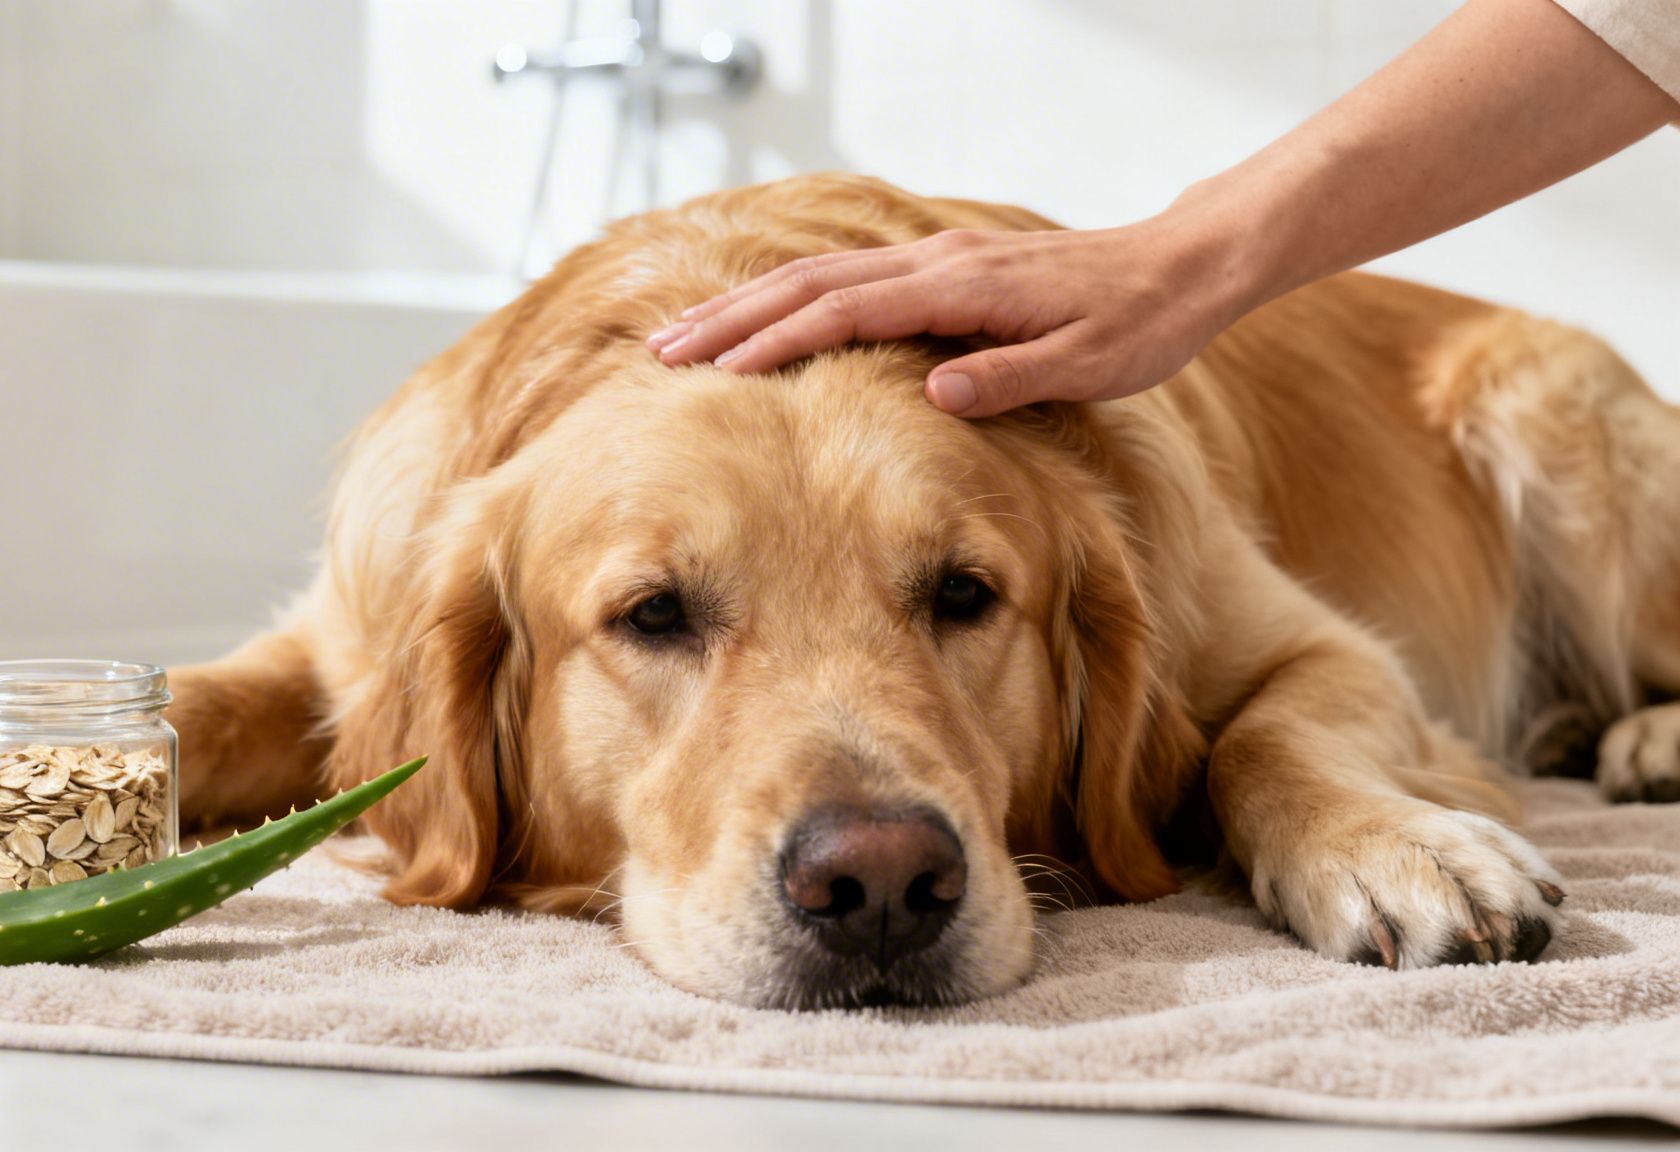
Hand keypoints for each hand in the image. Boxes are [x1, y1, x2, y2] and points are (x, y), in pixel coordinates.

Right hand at [646, 219, 1247, 417]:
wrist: (1181, 265)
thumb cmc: (1141, 322)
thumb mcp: (1090, 364)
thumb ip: (1010, 377)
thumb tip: (933, 394)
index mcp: (963, 285)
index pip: (846, 311)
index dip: (777, 342)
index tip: (717, 375)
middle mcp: (938, 260)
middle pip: (811, 283)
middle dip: (732, 317)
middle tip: (663, 353)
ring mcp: (937, 257)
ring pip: (820, 273)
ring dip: (750, 303)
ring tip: (688, 335)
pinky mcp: (943, 266)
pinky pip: (848, 275)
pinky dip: (791, 293)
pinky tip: (762, 313)